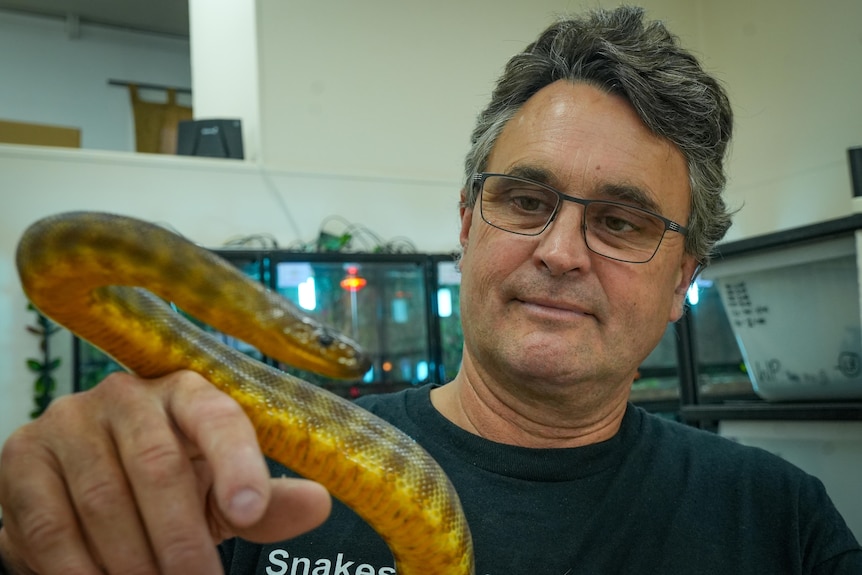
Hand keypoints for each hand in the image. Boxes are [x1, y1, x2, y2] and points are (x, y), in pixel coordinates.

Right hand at [0, 370, 331, 573]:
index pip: (218, 417)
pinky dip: (79, 570)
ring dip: (133, 560)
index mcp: (187, 392)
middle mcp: (126, 395)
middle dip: (182, 539)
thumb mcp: (220, 490)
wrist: (88, 478)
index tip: (251, 511)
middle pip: (158, 465)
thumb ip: (267, 501)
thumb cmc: (169, 480)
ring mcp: (68, 422)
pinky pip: (49, 525)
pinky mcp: (22, 458)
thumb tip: (320, 503)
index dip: (237, 462)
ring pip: (104, 499)